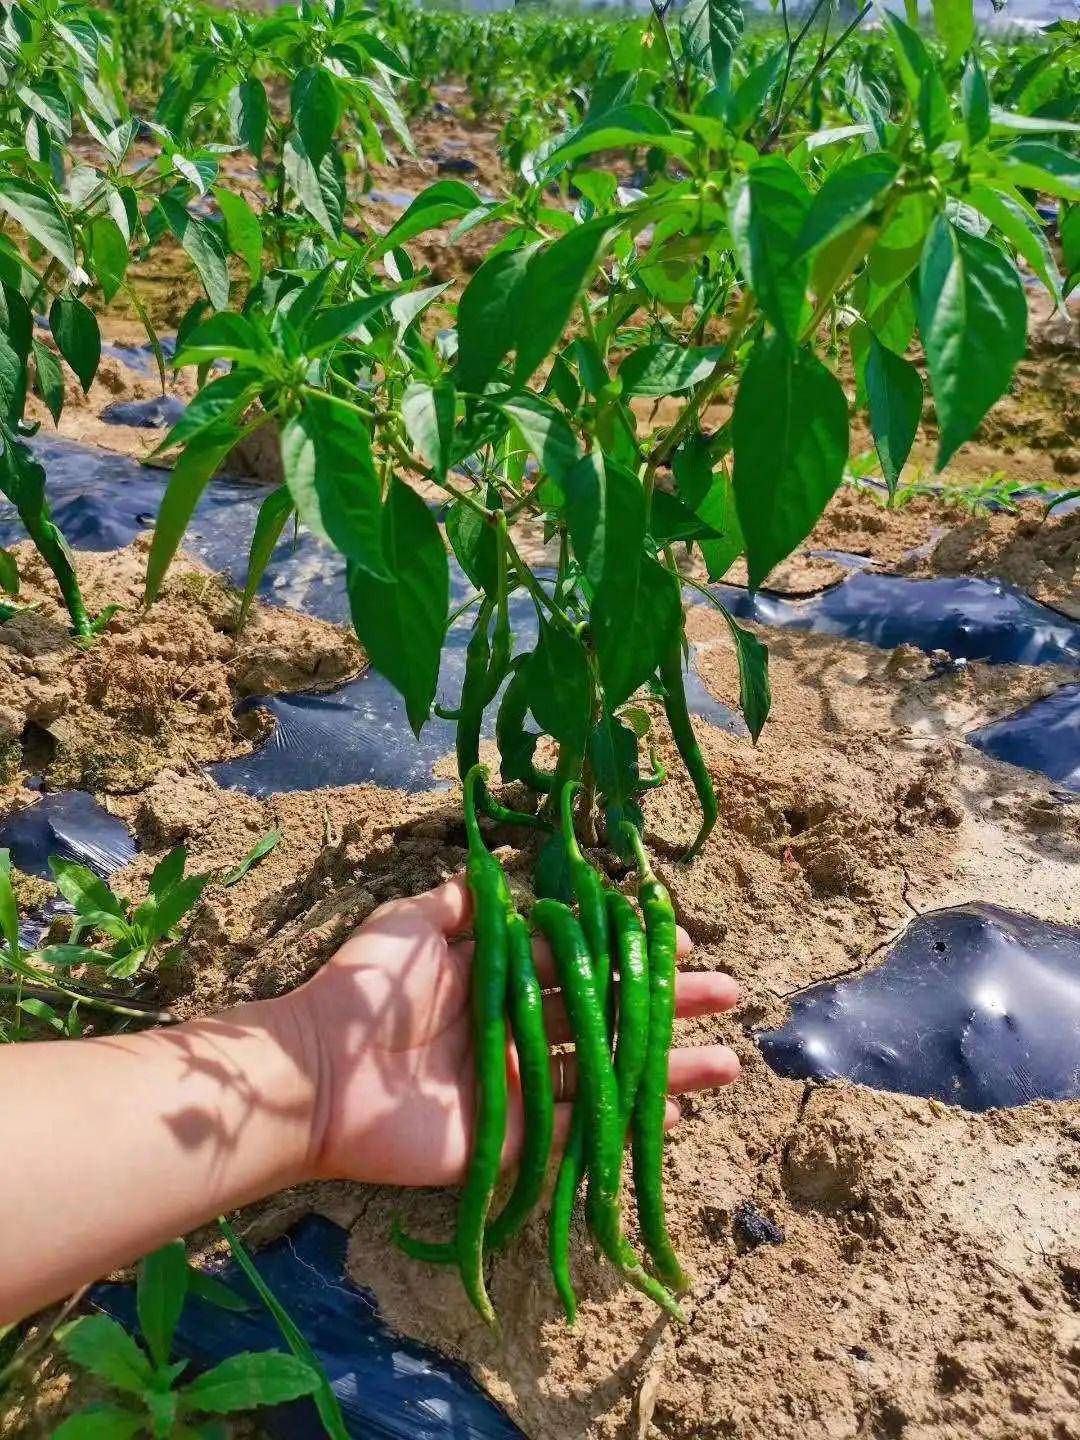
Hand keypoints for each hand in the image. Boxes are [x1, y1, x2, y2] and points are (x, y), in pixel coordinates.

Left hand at [289, 875, 740, 1187]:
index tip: (679, 940)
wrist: (319, 1074)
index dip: (624, 949)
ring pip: (604, 1068)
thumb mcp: (410, 924)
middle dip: (663, 1002)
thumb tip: (503, 877)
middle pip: (603, 1010)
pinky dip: (625, 1119)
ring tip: (728, 1060)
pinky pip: (577, 1126)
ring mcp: (515, 1083)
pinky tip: (675, 1112)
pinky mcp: (509, 1137)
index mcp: (493, 976)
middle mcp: (513, 1026)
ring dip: (664, 1063)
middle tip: (726, 994)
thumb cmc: (364, 990)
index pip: (575, 957)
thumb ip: (461, 902)